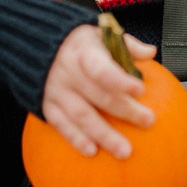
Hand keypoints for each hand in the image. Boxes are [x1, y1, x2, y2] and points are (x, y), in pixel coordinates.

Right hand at [41, 26, 158, 158]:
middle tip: (148, 121)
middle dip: (125, 110)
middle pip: (99, 95)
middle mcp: (69, 72)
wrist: (36, 44)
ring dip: (104, 135)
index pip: (102, 68)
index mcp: (84, 52)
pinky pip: (62, 125)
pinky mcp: (48, 105)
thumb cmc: (78, 44)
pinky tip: (93, 151)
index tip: (140, 90)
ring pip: (82, 116)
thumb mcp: (100, 34)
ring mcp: (57, 90)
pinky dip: (77, 139)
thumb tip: (151, 52)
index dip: (120, 80)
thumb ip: (126, 45)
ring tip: (124, 151)